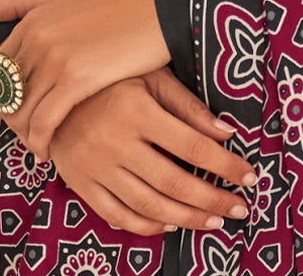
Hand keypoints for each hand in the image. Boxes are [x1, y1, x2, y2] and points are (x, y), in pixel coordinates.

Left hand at [0, 0, 170, 157]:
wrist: (154, 12)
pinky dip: (40, 142)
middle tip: (24, 133)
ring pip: (20, 112)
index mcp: (31, 21)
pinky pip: (43, 122)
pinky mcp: (75, 79)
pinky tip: (47, 151)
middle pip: (3, 93)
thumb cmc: (112, 8)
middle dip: (9, 119)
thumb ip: (19, 4)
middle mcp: (36, 37)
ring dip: (23, 135)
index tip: (13, 109)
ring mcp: (54, 58)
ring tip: (36, 144)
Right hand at [49, 68, 255, 235]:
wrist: (52, 89)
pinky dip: (145, 226)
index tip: (250, 176)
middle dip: (213, 200)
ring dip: (187, 218)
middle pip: (173, 181)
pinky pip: (117, 215)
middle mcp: (115, 140)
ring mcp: (95, 165)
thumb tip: (226, 133)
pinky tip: (170, 224)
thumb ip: (187, 105)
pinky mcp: (81, 183)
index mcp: (136, 108)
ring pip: (148, 204)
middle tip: (241, 209)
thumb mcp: (150, 77)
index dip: (225, 165)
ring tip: (214, 222)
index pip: (192, 144)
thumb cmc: (111, 78)